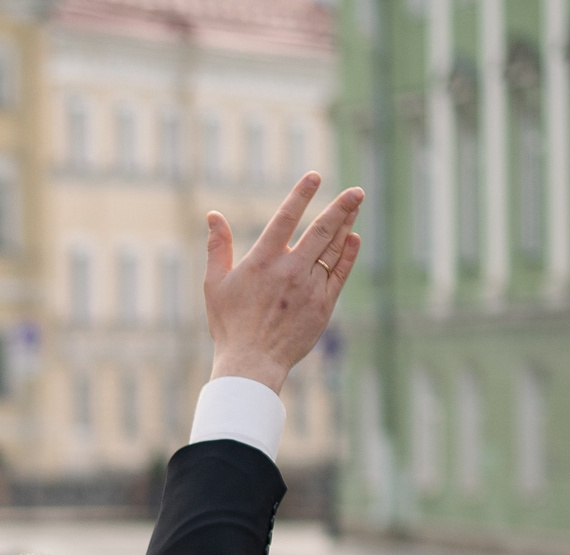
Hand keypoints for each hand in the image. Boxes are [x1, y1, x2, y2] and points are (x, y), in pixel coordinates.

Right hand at [203, 173, 364, 392]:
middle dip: (341, 207)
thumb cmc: (229, 324)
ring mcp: (310, 287)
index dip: (301, 194)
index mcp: (263, 262)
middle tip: (356, 191)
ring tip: (355, 206)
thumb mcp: (214, 284)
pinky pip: (339, 272)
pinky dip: (347, 254)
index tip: (314, 176)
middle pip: (321, 230)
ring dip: (346, 225)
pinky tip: (351, 239)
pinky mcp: (323, 304)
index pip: (285, 218)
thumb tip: (213, 216)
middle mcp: (290, 270)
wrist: (251, 363)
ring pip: (333, 249)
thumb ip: (218, 247)